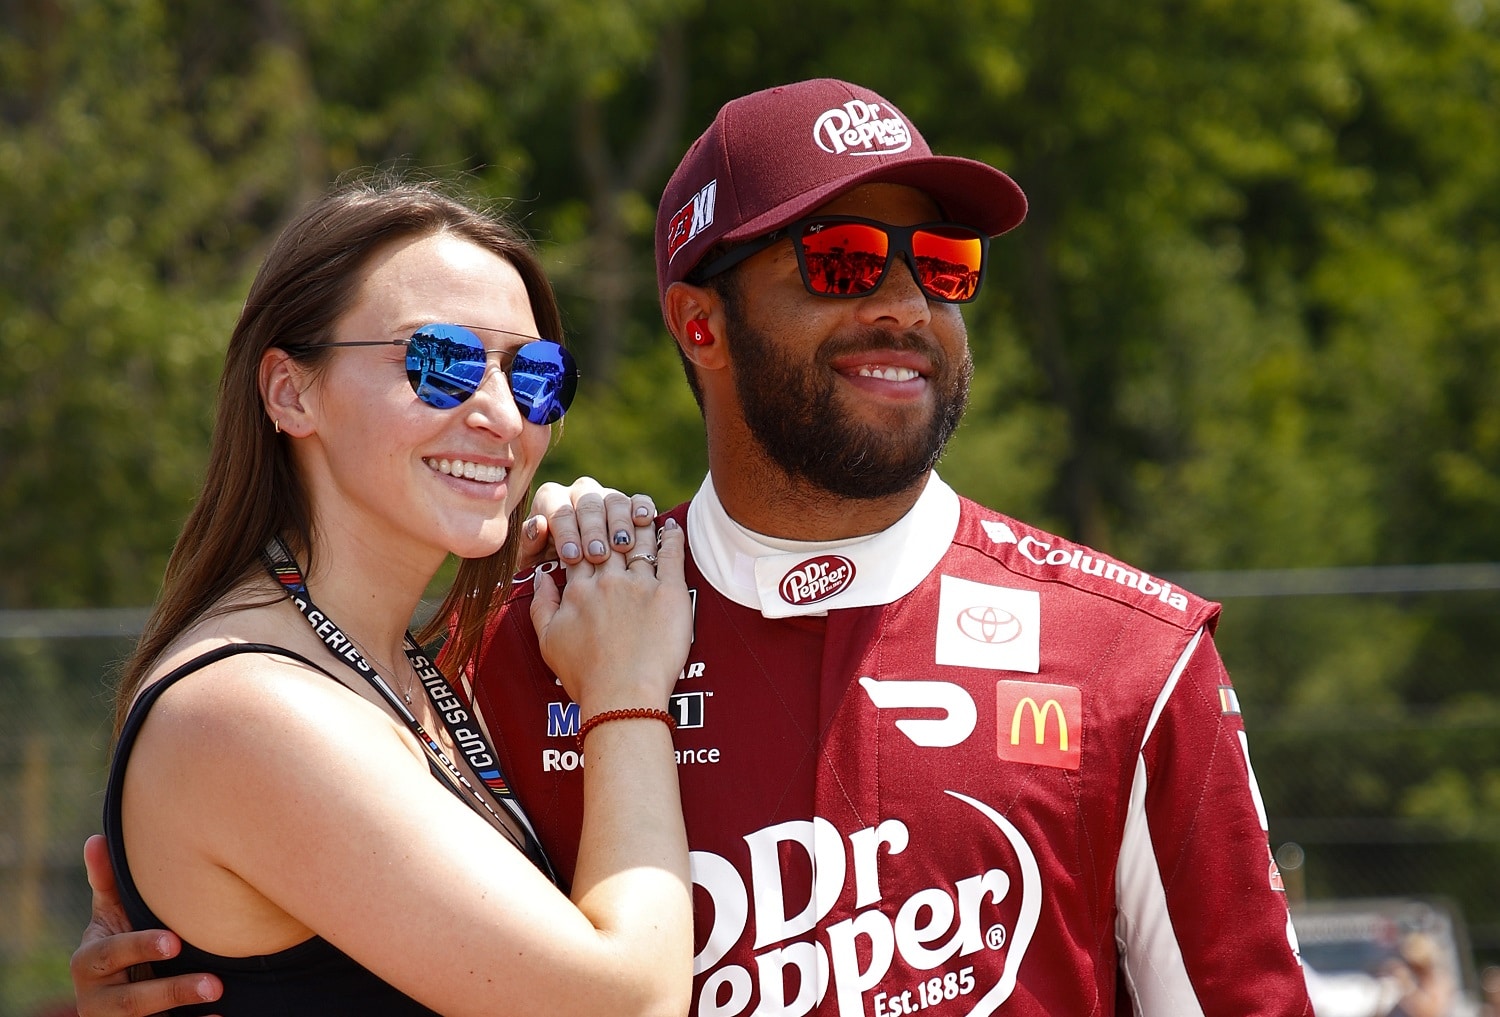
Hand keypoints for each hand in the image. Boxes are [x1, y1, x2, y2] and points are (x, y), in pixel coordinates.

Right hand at [70, 834, 221, 1016]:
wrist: (115, 993)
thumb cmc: (123, 941)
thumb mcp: (112, 916)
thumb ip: (107, 883)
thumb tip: (96, 838)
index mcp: (88, 963)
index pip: (111, 956)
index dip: (140, 948)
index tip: (175, 942)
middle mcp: (96, 999)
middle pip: (131, 1000)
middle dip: (172, 991)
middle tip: (214, 983)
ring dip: (185, 1012)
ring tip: (221, 996)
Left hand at [517, 477, 656, 570]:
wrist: (579, 580)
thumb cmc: (550, 570)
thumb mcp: (535, 562)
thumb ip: (531, 543)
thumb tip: (537, 524)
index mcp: (551, 500)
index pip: (558, 510)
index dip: (565, 533)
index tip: (571, 556)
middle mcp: (579, 492)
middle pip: (588, 503)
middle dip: (592, 530)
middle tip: (596, 555)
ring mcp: (607, 496)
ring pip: (614, 500)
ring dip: (619, 523)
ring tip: (621, 546)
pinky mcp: (632, 505)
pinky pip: (639, 500)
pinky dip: (642, 508)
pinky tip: (643, 521)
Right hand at [530, 517, 690, 711]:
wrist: (622, 697)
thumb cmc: (586, 677)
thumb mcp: (548, 642)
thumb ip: (542, 604)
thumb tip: (541, 575)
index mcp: (577, 591)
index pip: (580, 549)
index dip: (584, 534)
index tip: (591, 527)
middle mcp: (607, 581)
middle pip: (610, 539)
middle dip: (612, 523)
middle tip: (619, 512)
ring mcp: (639, 585)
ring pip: (640, 542)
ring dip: (642, 524)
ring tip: (646, 514)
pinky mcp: (669, 593)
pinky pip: (671, 555)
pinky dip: (672, 538)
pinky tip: (672, 527)